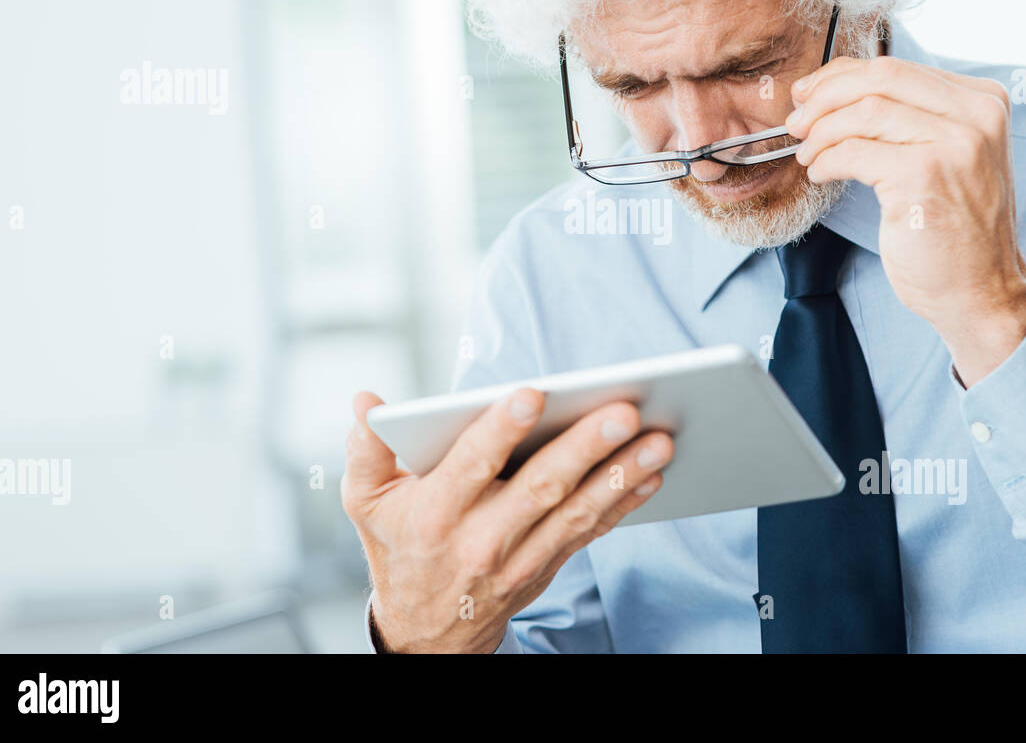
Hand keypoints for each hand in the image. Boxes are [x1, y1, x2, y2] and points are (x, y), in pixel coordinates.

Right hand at [341, 388, 672, 652]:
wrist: (427, 632)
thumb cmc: (398, 546)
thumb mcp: (367, 502)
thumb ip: (366, 449)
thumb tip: (367, 400)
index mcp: (436, 511)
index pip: (471, 464)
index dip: (501, 429)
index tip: (533, 393)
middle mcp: (481, 537)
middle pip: (541, 488)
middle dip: (586, 448)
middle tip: (625, 411)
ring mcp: (519, 557)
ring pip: (576, 512)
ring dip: (622, 475)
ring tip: (659, 440)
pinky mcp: (546, 566)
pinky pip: (590, 533)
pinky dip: (624, 504)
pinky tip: (651, 474)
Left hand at [786, 55, 1025, 385]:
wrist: (982, 290)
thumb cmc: (955, 228)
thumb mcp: (947, 156)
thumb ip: (911, 117)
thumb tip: (837, 86)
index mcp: (984, 101)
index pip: (896, 68)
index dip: (840, 76)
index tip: (808, 93)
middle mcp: (976, 115)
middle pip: (879, 79)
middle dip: (824, 97)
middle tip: (796, 121)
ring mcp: (955, 144)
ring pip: (864, 112)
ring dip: (821, 132)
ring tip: (807, 154)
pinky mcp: (925, 176)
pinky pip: (855, 151)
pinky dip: (827, 160)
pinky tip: (820, 173)